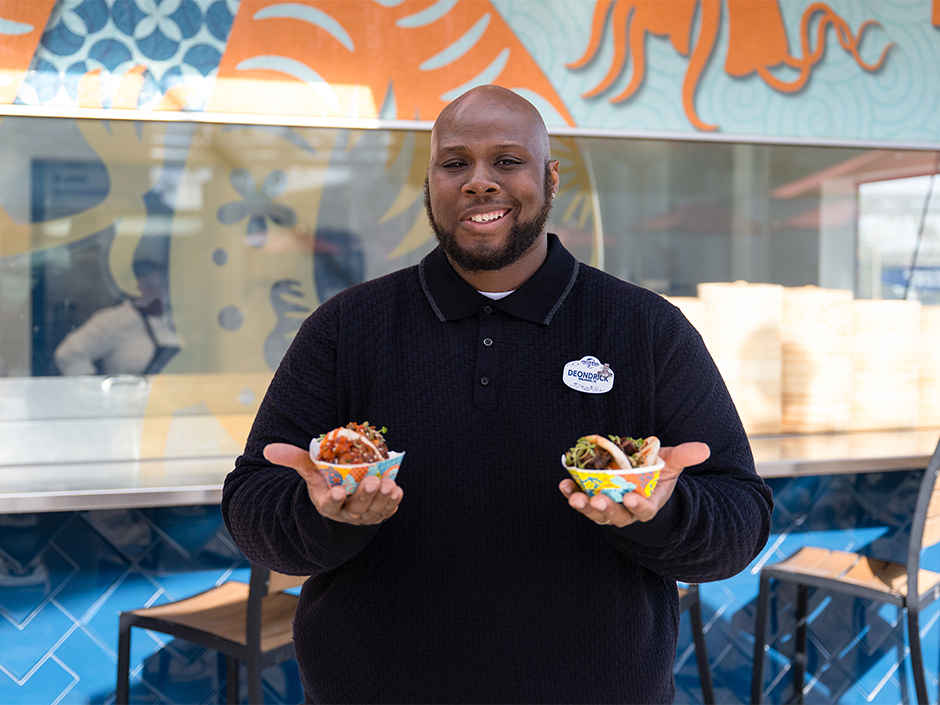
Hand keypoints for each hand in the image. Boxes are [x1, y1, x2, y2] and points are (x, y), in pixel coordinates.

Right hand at [264, 443, 403, 524]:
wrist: (345, 489)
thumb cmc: (326, 478)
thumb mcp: (310, 468)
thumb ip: (294, 458)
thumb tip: (269, 449)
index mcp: (326, 503)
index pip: (328, 505)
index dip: (333, 500)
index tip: (337, 492)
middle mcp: (345, 513)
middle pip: (355, 508)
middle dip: (364, 496)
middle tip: (373, 482)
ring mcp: (363, 516)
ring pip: (373, 511)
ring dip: (382, 499)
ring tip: (389, 484)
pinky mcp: (378, 514)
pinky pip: (387, 510)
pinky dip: (392, 503)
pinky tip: (397, 491)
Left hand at [559, 442, 709, 527]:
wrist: (638, 477)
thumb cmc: (657, 472)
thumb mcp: (671, 463)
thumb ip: (683, 456)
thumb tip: (703, 448)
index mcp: (647, 504)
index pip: (643, 510)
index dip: (638, 506)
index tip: (631, 498)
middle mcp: (625, 511)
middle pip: (616, 515)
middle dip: (606, 509)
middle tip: (598, 499)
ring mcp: (606, 507)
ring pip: (595, 513)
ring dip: (584, 506)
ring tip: (575, 496)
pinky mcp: (590, 499)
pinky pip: (579, 498)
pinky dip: (570, 493)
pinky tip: (564, 484)